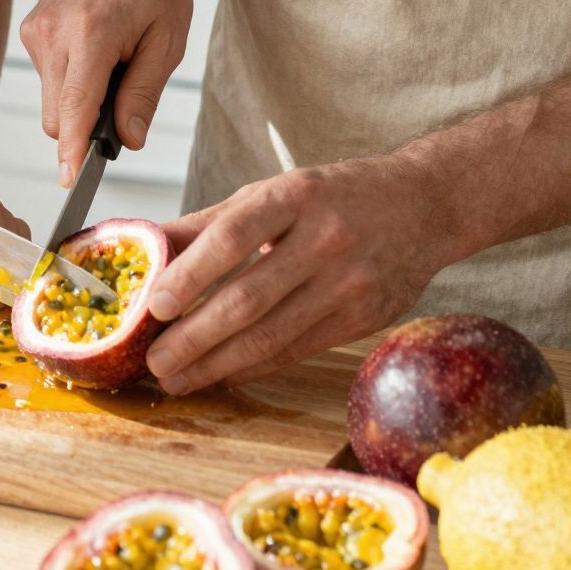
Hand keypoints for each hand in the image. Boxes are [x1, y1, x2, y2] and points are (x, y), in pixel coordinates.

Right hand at [19, 0, 191, 184]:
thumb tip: (126, 140)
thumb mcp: (169, 39)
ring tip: (114, 59)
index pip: (74, 108)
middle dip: (87, 126)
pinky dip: (71, 80)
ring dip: (80, 101)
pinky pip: (48, 80)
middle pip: (58, 117)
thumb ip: (144, 93)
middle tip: (127, 97)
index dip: (73, 151)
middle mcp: (53, 33)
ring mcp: (36, 31)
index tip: (69, 182)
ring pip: (51, 103)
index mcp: (91, 34)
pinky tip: (96, 48)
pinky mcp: (30, 31)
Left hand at [143, 154, 454, 391]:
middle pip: (248, 298)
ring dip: (216, 365)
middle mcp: (326, 238)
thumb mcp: (273, 192)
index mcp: (296, 195)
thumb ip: (209, 223)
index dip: (190, 274)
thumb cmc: (333, 196)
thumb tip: (146, 247)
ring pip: (272, 336)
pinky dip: (254, 367)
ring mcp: (350, 283)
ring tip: (176, 377)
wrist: (424, 206)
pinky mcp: (365, 319)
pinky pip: (297, 351)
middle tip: (153, 361)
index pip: (233, 236)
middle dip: (193, 338)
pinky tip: (222, 374)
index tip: (153, 305)